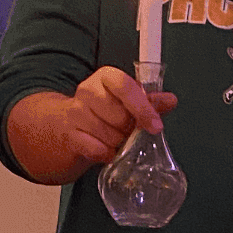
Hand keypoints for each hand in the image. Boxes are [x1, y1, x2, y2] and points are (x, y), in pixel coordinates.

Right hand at [7, 67, 177, 183]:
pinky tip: (104, 150)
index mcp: (105, 78)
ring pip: (109, 135)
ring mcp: (75, 113)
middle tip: (125, 131)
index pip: (125, 87)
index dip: (143, 108)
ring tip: (113, 139)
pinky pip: (96, 149)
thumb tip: (171, 100)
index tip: (155, 126)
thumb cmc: (100, 113)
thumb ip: (148, 101)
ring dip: (117, 143)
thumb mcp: (125, 103)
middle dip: (128, 130)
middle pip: (120, 116)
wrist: (62, 127)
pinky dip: (105, 154)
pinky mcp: (69, 135)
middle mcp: (88, 91)